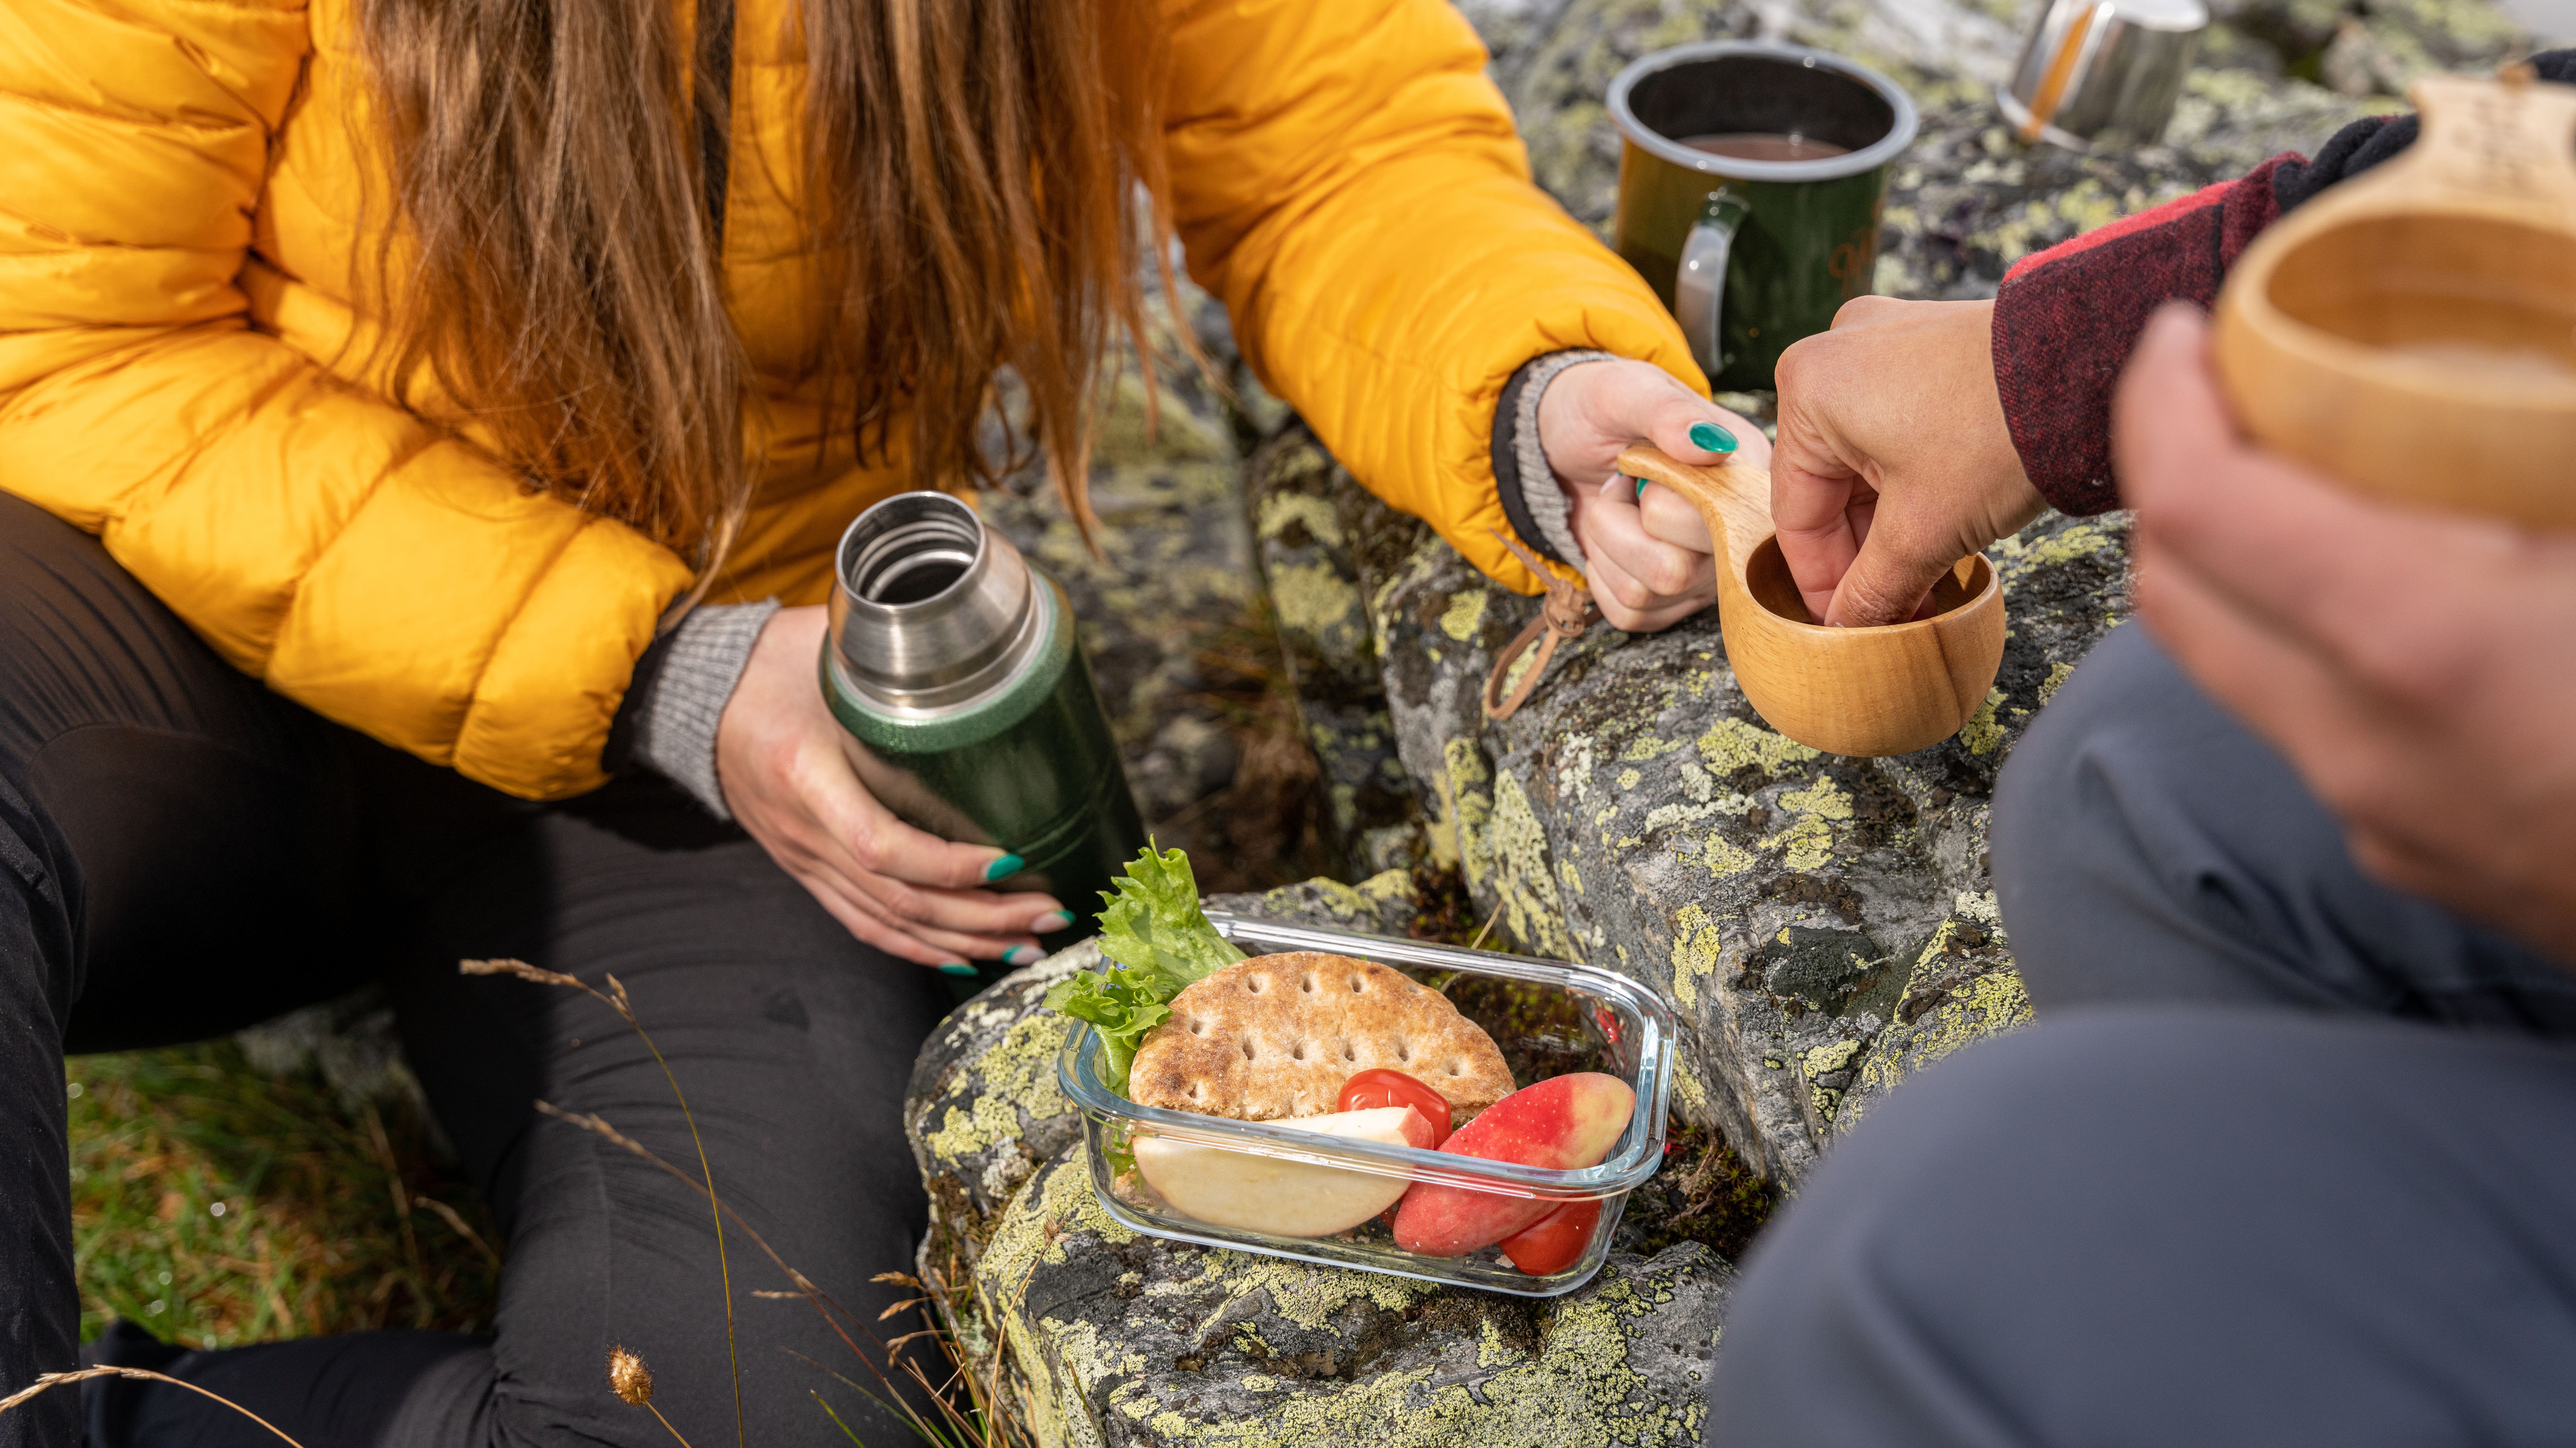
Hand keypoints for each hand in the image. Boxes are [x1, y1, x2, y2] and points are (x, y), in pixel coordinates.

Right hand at [715, 607, 1066, 968]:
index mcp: (804, 775)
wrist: (700, 695)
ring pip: (887, 923)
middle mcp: (803, 832)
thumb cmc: (773, 665)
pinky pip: (863, 924)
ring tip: (1027, 945)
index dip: (948, 865)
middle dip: (982, 917)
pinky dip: (917, 947)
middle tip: (1050, 914)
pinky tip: (965, 957)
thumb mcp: (829, 653)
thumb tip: (978, 653)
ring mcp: (803, 859)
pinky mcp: (806, 869)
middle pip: (898, 899)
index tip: (1011, 858)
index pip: (880, 845)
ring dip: (963, 941)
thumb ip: (895, 662)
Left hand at [1541, 357, 1769, 631]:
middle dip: (1620, 521)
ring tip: (1614, 506)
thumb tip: (1707, 447)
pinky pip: (1629, 614)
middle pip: (1676, 570)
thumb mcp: (1628, 390)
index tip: (1639, 462)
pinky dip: (1601, 575)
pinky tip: (1610, 540)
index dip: (1660, 496)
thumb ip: (1668, 413)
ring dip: (1606, 544)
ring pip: (1646, 593)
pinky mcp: (1671, 602)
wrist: (1565, 439)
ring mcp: (1707, 574)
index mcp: (1745, 474)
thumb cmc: (1603, 409)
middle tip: (1621, 484)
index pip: (1716, 519)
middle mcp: (1737, 533)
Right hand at [1770, 298, 2046, 625]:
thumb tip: (1849, 628)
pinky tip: (1944, 526)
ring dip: (1893, 523)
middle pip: (1832, 485)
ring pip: (1868, 460)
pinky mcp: (1930, 345)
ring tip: (1926, 576)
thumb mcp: (1924, 531)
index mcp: (1808, 388)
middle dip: (1866, 554)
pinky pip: (1901, 427)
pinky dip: (1916, 481)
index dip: (1822, 582)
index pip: (1797, 512)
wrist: (2093, 368)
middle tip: (1896, 608)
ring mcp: (1885, 342)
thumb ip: (1873, 589)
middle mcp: (1835, 353)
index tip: (1846, 622)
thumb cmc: (2000, 431)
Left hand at [2119, 304, 2575, 964]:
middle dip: (2166, 469)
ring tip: (2288, 461)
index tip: (2178, 331)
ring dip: (2224, 553)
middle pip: (2174, 584)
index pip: (2199, 505)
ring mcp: (2377, 813)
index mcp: (2426, 644)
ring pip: (2226, 661)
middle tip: (2218, 380)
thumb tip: (2529, 350)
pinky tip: (2373, 574)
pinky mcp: (2407, 854)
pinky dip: (2298, 631)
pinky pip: (2306, 726)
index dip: (2161, 401)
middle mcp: (2366, 741)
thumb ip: (2539, 443)